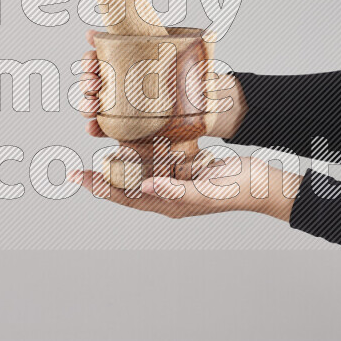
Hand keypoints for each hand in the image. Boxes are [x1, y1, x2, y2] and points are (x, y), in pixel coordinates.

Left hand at [75, 30, 295, 221]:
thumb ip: (174, 190)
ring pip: (141, 171)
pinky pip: (161, 158)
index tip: (78, 177)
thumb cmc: (237, 190)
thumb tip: (144, 186)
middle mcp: (167, 193)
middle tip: (78, 169)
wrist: (262, 182)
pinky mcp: (187, 166)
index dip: (100, 187)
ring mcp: (177, 179)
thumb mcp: (205, 191)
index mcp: (169, 204)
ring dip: (121, 161)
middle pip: (126, 186)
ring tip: (102, 148)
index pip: (125, 197)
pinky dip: (146, 149)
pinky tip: (137, 136)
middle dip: (103, 177)